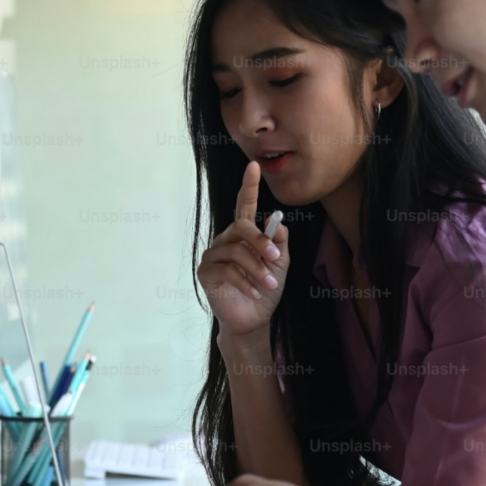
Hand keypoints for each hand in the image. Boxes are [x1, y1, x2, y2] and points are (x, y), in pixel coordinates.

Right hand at [197, 160, 289, 337]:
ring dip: (256, 268)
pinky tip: (254, 291)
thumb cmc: (265, 289)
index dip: (249, 186)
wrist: (253, 318)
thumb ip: (279, 242)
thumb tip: (276, 222)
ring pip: (236, 251)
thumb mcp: (280, 264)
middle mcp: (227, 239)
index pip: (245, 206)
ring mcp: (214, 254)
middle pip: (240, 226)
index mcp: (245, 235)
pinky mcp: (206, 271)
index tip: (254, 166)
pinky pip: (225, 269)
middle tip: (276, 256)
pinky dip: (244, 280)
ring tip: (268, 283)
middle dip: (260, 241)